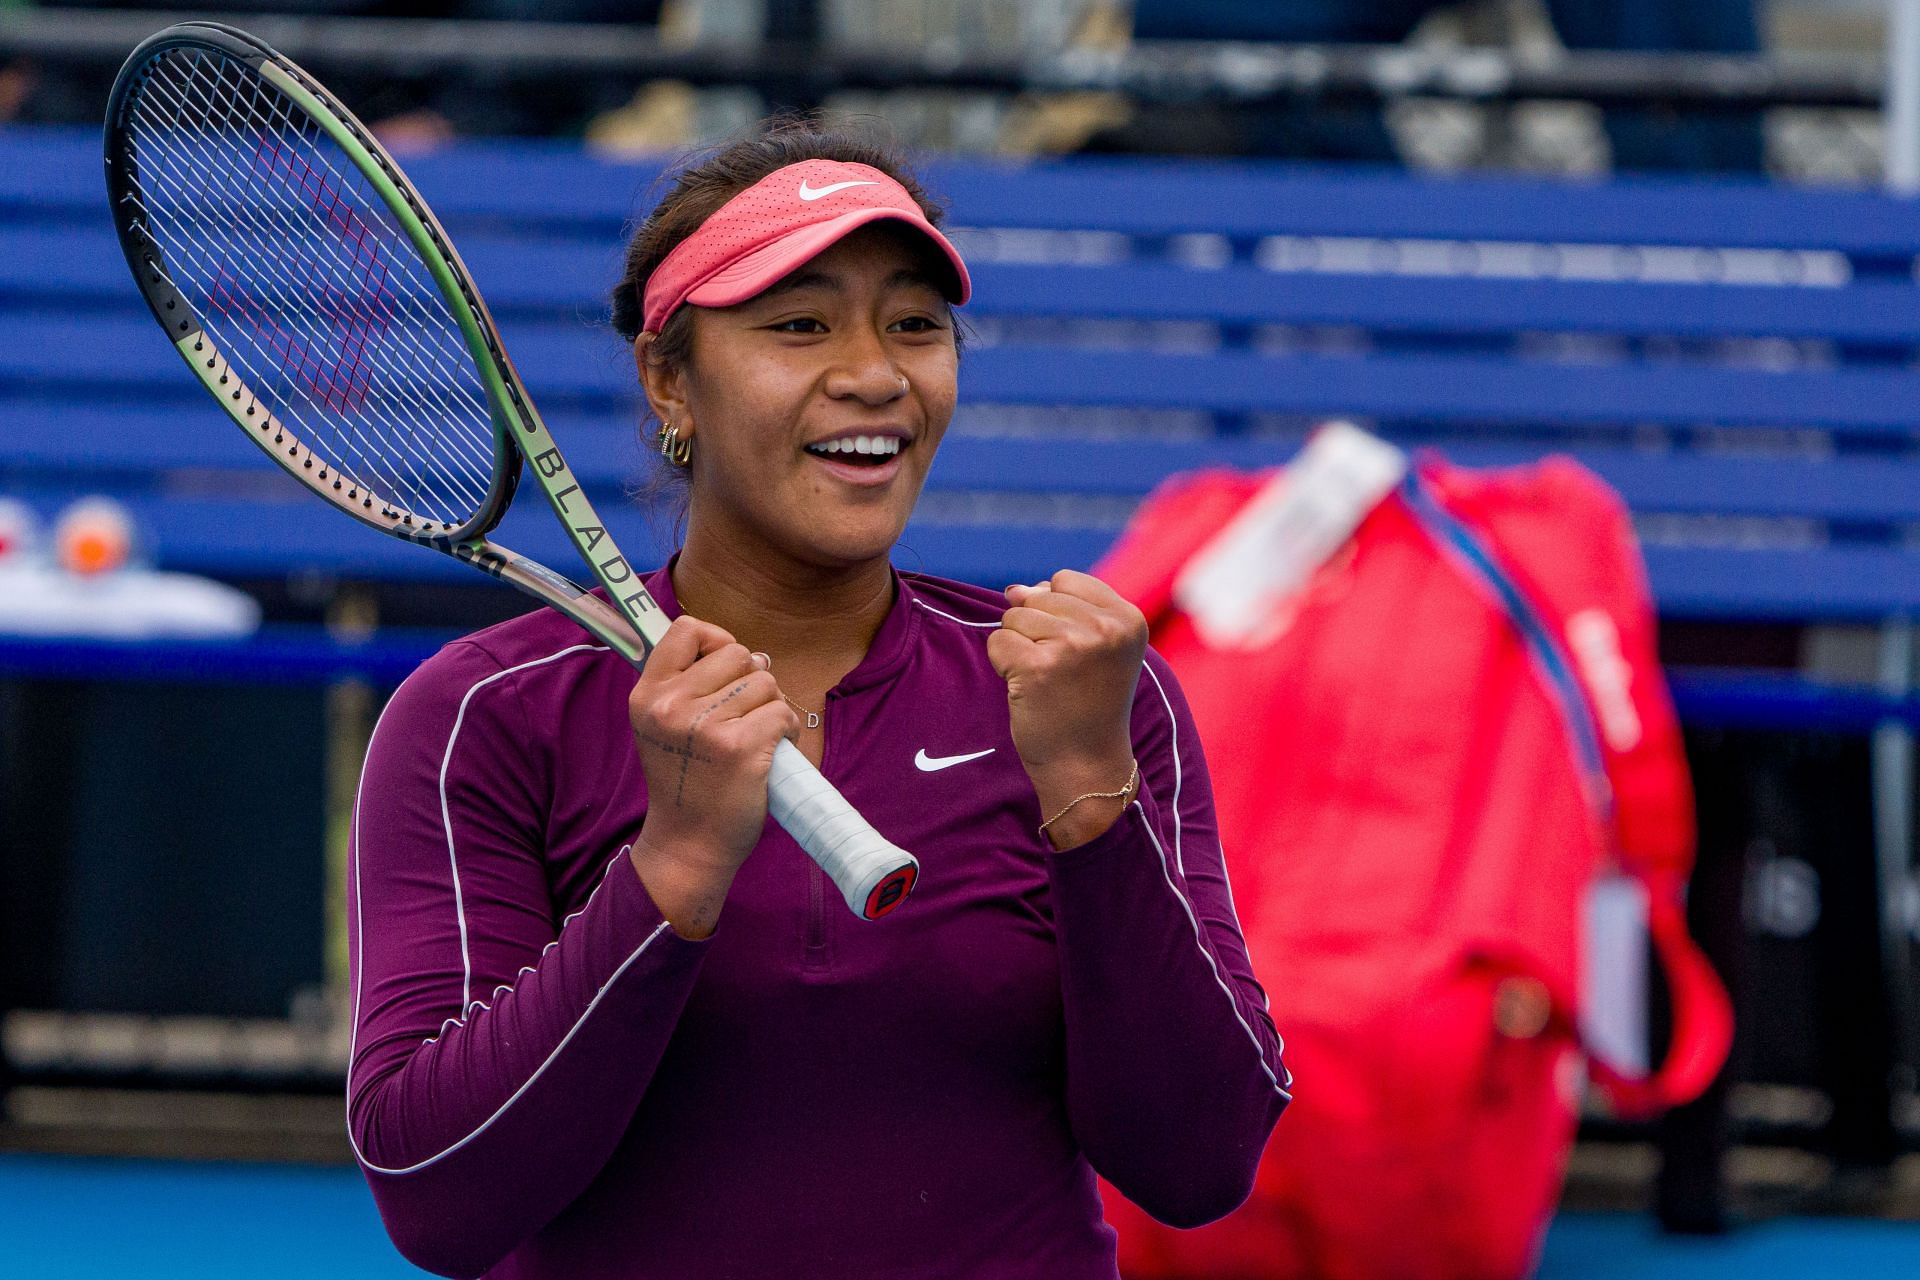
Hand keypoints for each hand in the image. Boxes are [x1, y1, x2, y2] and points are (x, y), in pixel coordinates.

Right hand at [626, 616, 798, 935]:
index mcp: (647, 695)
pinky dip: (787, 728)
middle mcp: (671, 706)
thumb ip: (689, 684)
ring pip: (765, 682)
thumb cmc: (688, 781)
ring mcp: (706, 726)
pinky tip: (773, 750)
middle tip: (742, 715)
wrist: (689, 844)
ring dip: (771, 706)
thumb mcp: (664, 727)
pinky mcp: (741, 748)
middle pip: (737, 653)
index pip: (688, 630)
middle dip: (751, 679)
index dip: (717, 641)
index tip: (725, 669)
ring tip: (755, 737)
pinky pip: (783, 711)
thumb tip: (750, 652)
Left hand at [988, 570, 1146, 846]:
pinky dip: (1002, 666)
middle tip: (1061, 675)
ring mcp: (1073, 646)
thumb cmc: (1088, 706)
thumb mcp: (1099, 648)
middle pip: (1038, 596)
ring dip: (1019, 648)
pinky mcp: (1038, 666)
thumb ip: (1065, 608)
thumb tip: (1014, 589)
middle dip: (1036, 631)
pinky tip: (1028, 691)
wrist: (1087, 767)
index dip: (1056, 613)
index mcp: (1128, 619)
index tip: (1076, 654)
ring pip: (1014, 616)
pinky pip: (997, 642)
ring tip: (1047, 682)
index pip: (1066, 580)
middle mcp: (1106, 629)